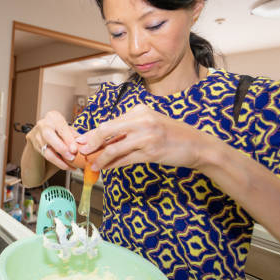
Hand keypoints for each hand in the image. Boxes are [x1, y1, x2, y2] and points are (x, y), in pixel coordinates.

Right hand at [26, 111, 79, 169]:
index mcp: (53, 116)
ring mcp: (37, 135)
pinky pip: (45, 156)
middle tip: (71, 157)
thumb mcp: (67, 130)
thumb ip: (74, 136)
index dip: (68, 139)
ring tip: (70, 165)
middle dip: (61, 147)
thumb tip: (85, 144)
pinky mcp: (35, 146)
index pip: (60, 127)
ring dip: (59, 159)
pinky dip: (57, 162)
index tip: (75, 149)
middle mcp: (43, 124)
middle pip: (48, 135)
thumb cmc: (59, 130)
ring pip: (46, 148)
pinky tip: (66, 166)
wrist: (43, 134)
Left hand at [75, 104, 210, 170]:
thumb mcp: (150, 123)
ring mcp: (146, 136)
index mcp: (140, 110)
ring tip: (92, 166)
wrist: (198, 145)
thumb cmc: (172, 135)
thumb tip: (104, 139)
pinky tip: (106, 169)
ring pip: (114, 148)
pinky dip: (113, 165)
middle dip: (90, 142)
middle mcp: (142, 120)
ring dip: (100, 158)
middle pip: (106, 130)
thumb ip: (129, 129)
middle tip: (80, 152)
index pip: (110, 122)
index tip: (81, 141)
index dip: (93, 133)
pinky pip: (125, 160)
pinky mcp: (151, 153)